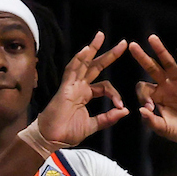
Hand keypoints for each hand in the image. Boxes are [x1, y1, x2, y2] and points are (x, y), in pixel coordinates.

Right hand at [34, 32, 132, 148]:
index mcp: (85, 94)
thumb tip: (124, 111)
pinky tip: (86, 50)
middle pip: (95, 66)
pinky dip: (79, 60)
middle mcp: (79, 87)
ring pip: (83, 63)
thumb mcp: (93, 125)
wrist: (52, 139)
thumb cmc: (67, 132)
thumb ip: (108, 118)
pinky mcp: (65, 89)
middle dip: (109, 55)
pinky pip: (71, 71)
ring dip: (92, 49)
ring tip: (101, 36)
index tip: (121, 106)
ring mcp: (71, 86)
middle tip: (123, 43)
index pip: (104, 86)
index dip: (115, 94)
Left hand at [128, 36, 176, 145]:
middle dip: (142, 57)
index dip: (143, 96)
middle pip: (152, 68)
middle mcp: (166, 86)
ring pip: (168, 64)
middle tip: (131, 45)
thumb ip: (151, 121)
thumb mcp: (162, 128)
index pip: (143, 87)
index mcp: (156, 95)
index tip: (150, 109)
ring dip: (160, 51)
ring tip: (152, 38)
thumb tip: (141, 110)